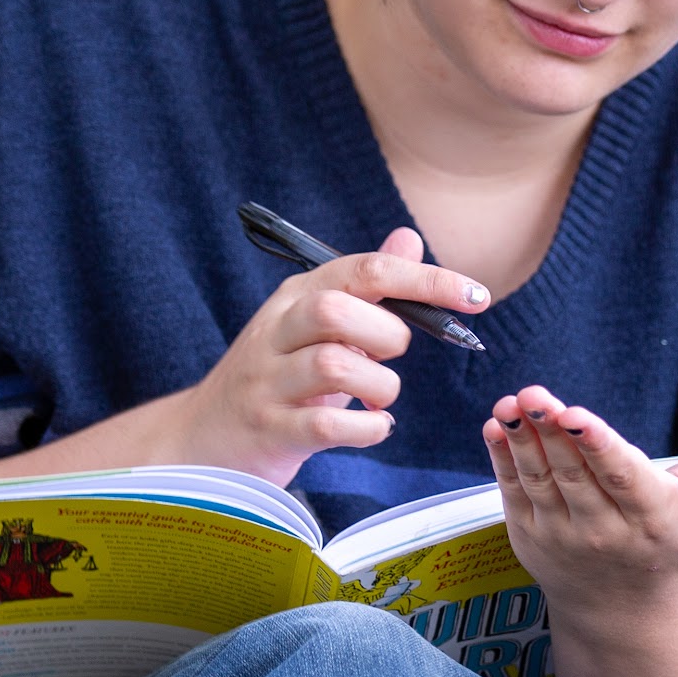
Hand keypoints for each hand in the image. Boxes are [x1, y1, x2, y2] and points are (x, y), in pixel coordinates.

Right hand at [176, 227, 490, 486]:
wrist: (201, 440)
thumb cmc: (275, 380)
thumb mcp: (315, 326)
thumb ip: (365, 287)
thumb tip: (408, 236)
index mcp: (295, 297)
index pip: (365, 269)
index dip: (427, 279)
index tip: (476, 295)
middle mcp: (276, 332)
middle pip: (337, 308)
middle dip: (386, 334)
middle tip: (388, 358)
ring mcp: (267, 381)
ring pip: (334, 365)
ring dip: (379, 386)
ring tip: (379, 399)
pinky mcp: (269, 429)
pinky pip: (328, 424)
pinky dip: (367, 428)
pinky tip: (372, 427)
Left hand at [480, 386, 677, 619]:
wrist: (626, 611)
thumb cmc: (672, 544)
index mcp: (651, 519)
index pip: (620, 477)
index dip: (598, 446)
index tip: (577, 416)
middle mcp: (603, 531)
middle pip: (574, 475)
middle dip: (552, 432)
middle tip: (535, 394)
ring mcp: (562, 536)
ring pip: (540, 481)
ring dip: (522, 441)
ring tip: (510, 404)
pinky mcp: (531, 537)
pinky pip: (514, 493)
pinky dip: (502, 461)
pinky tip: (495, 427)